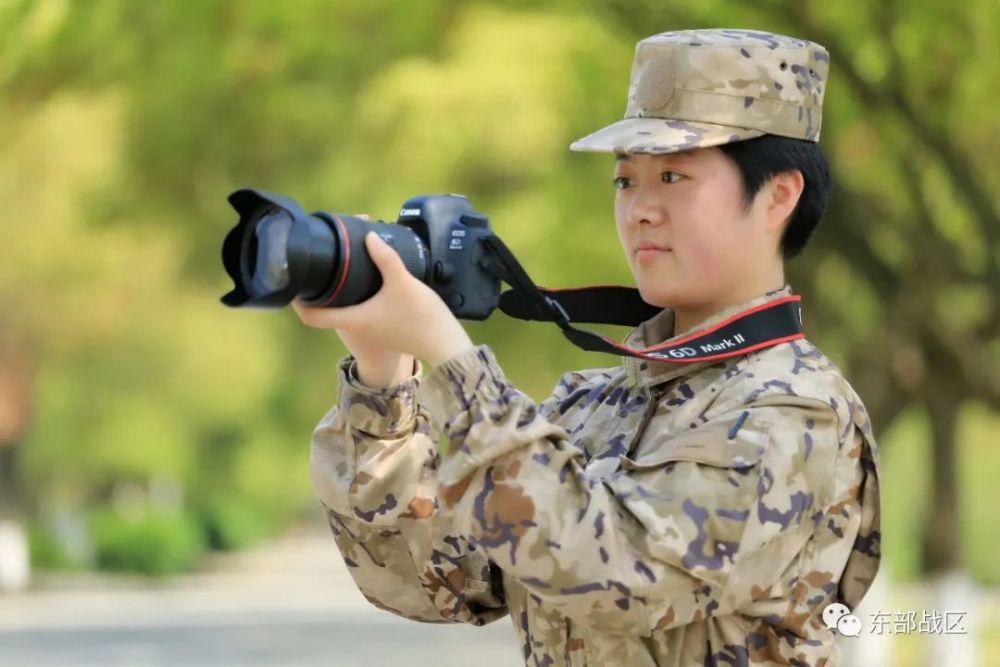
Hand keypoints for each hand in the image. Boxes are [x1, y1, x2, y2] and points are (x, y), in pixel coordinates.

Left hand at [291, 232, 473, 368]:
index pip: (312, 317)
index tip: (295, 283)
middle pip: (326, 311)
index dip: (297, 302)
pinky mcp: (383, 329)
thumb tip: (368, 235)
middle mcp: (358, 327)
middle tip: (320, 267)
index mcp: (354, 319)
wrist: (445, 344)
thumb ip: (385, 257)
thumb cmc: (421, 317)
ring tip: (344, 268)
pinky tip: (370, 279)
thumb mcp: (403, 281)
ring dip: (339, 293)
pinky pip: (360, 312)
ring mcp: (371, 330)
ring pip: (344, 311)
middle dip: (319, 290)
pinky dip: (357, 297)